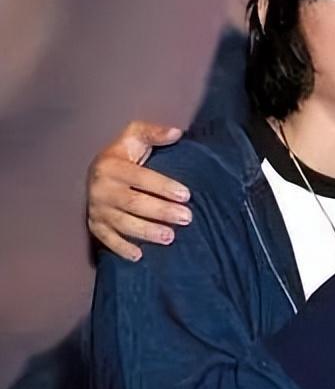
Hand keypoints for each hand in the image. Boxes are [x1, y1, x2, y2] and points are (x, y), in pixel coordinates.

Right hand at [87, 121, 189, 260]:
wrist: (98, 169)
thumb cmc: (124, 153)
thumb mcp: (135, 136)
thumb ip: (154, 133)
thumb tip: (176, 133)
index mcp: (111, 166)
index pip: (140, 178)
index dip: (163, 187)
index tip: (186, 194)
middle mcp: (100, 188)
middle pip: (133, 203)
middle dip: (161, 212)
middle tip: (186, 218)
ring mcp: (96, 208)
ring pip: (122, 223)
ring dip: (147, 232)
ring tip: (170, 237)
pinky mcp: (94, 224)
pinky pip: (107, 239)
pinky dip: (122, 248)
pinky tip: (139, 255)